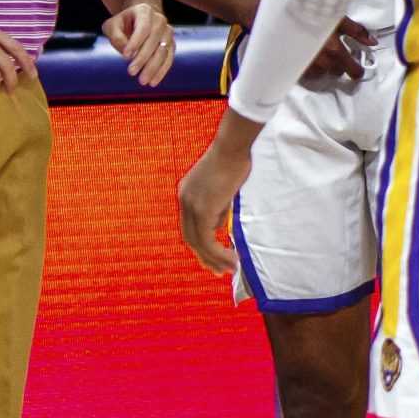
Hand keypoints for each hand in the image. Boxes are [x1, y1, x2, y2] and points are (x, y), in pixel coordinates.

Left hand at [103, 1, 174, 85]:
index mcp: (145, 11)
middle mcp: (159, 20)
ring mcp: (168, 32)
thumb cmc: (123, 24)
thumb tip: (126, 53)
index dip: (135, 42)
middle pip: (154, 41)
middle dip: (142, 58)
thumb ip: (115, 36)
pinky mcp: (171, 44)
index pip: (143, 28)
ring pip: (163, 52)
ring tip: (142, 81)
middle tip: (131, 72)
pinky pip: (169, 59)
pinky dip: (161, 71)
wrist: (139, 20)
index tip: (125, 57)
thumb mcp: (112, 26)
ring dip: (153, 68)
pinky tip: (153, 82)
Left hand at [177, 114, 257, 275]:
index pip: (189, 226)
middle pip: (191, 238)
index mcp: (186, 193)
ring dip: (216, 259)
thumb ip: (218, 207)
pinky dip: (219, 254)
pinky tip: (232, 260)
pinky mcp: (202, 210)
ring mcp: (191, 206)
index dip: (201, 245)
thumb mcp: (224, 188)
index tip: (214, 258)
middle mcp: (184, 200)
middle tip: (220, 271)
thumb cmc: (234, 160)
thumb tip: (219, 227)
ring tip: (232, 269)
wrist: (233, 146)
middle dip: (206, 257)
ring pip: (199, 243)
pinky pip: (208, 240)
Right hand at [301, 17, 374, 86]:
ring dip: (324, 67)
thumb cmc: (315, 13)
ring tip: (321, 54)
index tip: (357, 68)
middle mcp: (322, 62)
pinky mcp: (295, 65)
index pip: (352, 70)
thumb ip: (356, 32)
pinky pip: (306, 73)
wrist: (290, 13)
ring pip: (321, 73)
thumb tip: (372, 42)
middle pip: (336, 72)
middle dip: (339, 65)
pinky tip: (309, 57)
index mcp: (335, 51)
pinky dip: (310, 67)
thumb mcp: (338, 19)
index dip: (357, 70)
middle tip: (337, 54)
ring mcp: (307, 65)